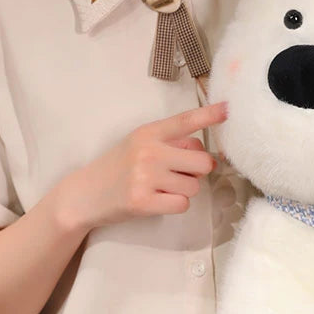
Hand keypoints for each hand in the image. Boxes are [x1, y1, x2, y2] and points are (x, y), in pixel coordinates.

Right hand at [60, 102, 227, 229]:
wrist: (85, 194)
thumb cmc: (118, 167)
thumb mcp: (140, 144)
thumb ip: (171, 143)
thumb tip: (206, 154)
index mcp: (149, 132)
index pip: (185, 121)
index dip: (209, 115)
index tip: (228, 109)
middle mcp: (148, 151)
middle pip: (202, 162)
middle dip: (198, 171)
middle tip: (181, 173)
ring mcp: (145, 177)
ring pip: (194, 186)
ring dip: (184, 190)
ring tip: (161, 187)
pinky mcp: (143, 201)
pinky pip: (182, 204)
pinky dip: (175, 205)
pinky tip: (157, 200)